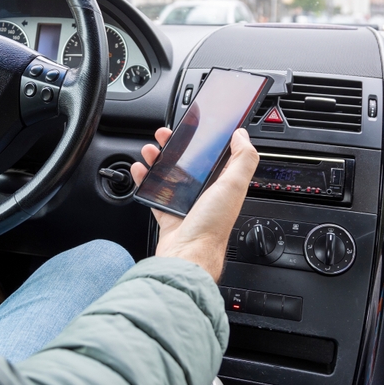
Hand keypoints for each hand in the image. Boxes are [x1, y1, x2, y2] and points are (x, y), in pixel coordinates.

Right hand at [131, 127, 258, 281]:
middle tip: (165, 136)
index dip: (205, 140)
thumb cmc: (211, 227)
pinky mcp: (168, 214)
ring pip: (170, 175)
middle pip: (189, 163)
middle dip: (176, 146)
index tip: (194, 127)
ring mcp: (186, 204)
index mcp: (224, 186)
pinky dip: (145, 179)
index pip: (216, 156)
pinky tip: (140, 170)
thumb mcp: (233, 186)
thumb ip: (243, 159)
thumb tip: (242, 136)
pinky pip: (155, 192)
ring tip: (150, 151)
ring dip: (158, 160)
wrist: (186, 257)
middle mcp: (206, 195)